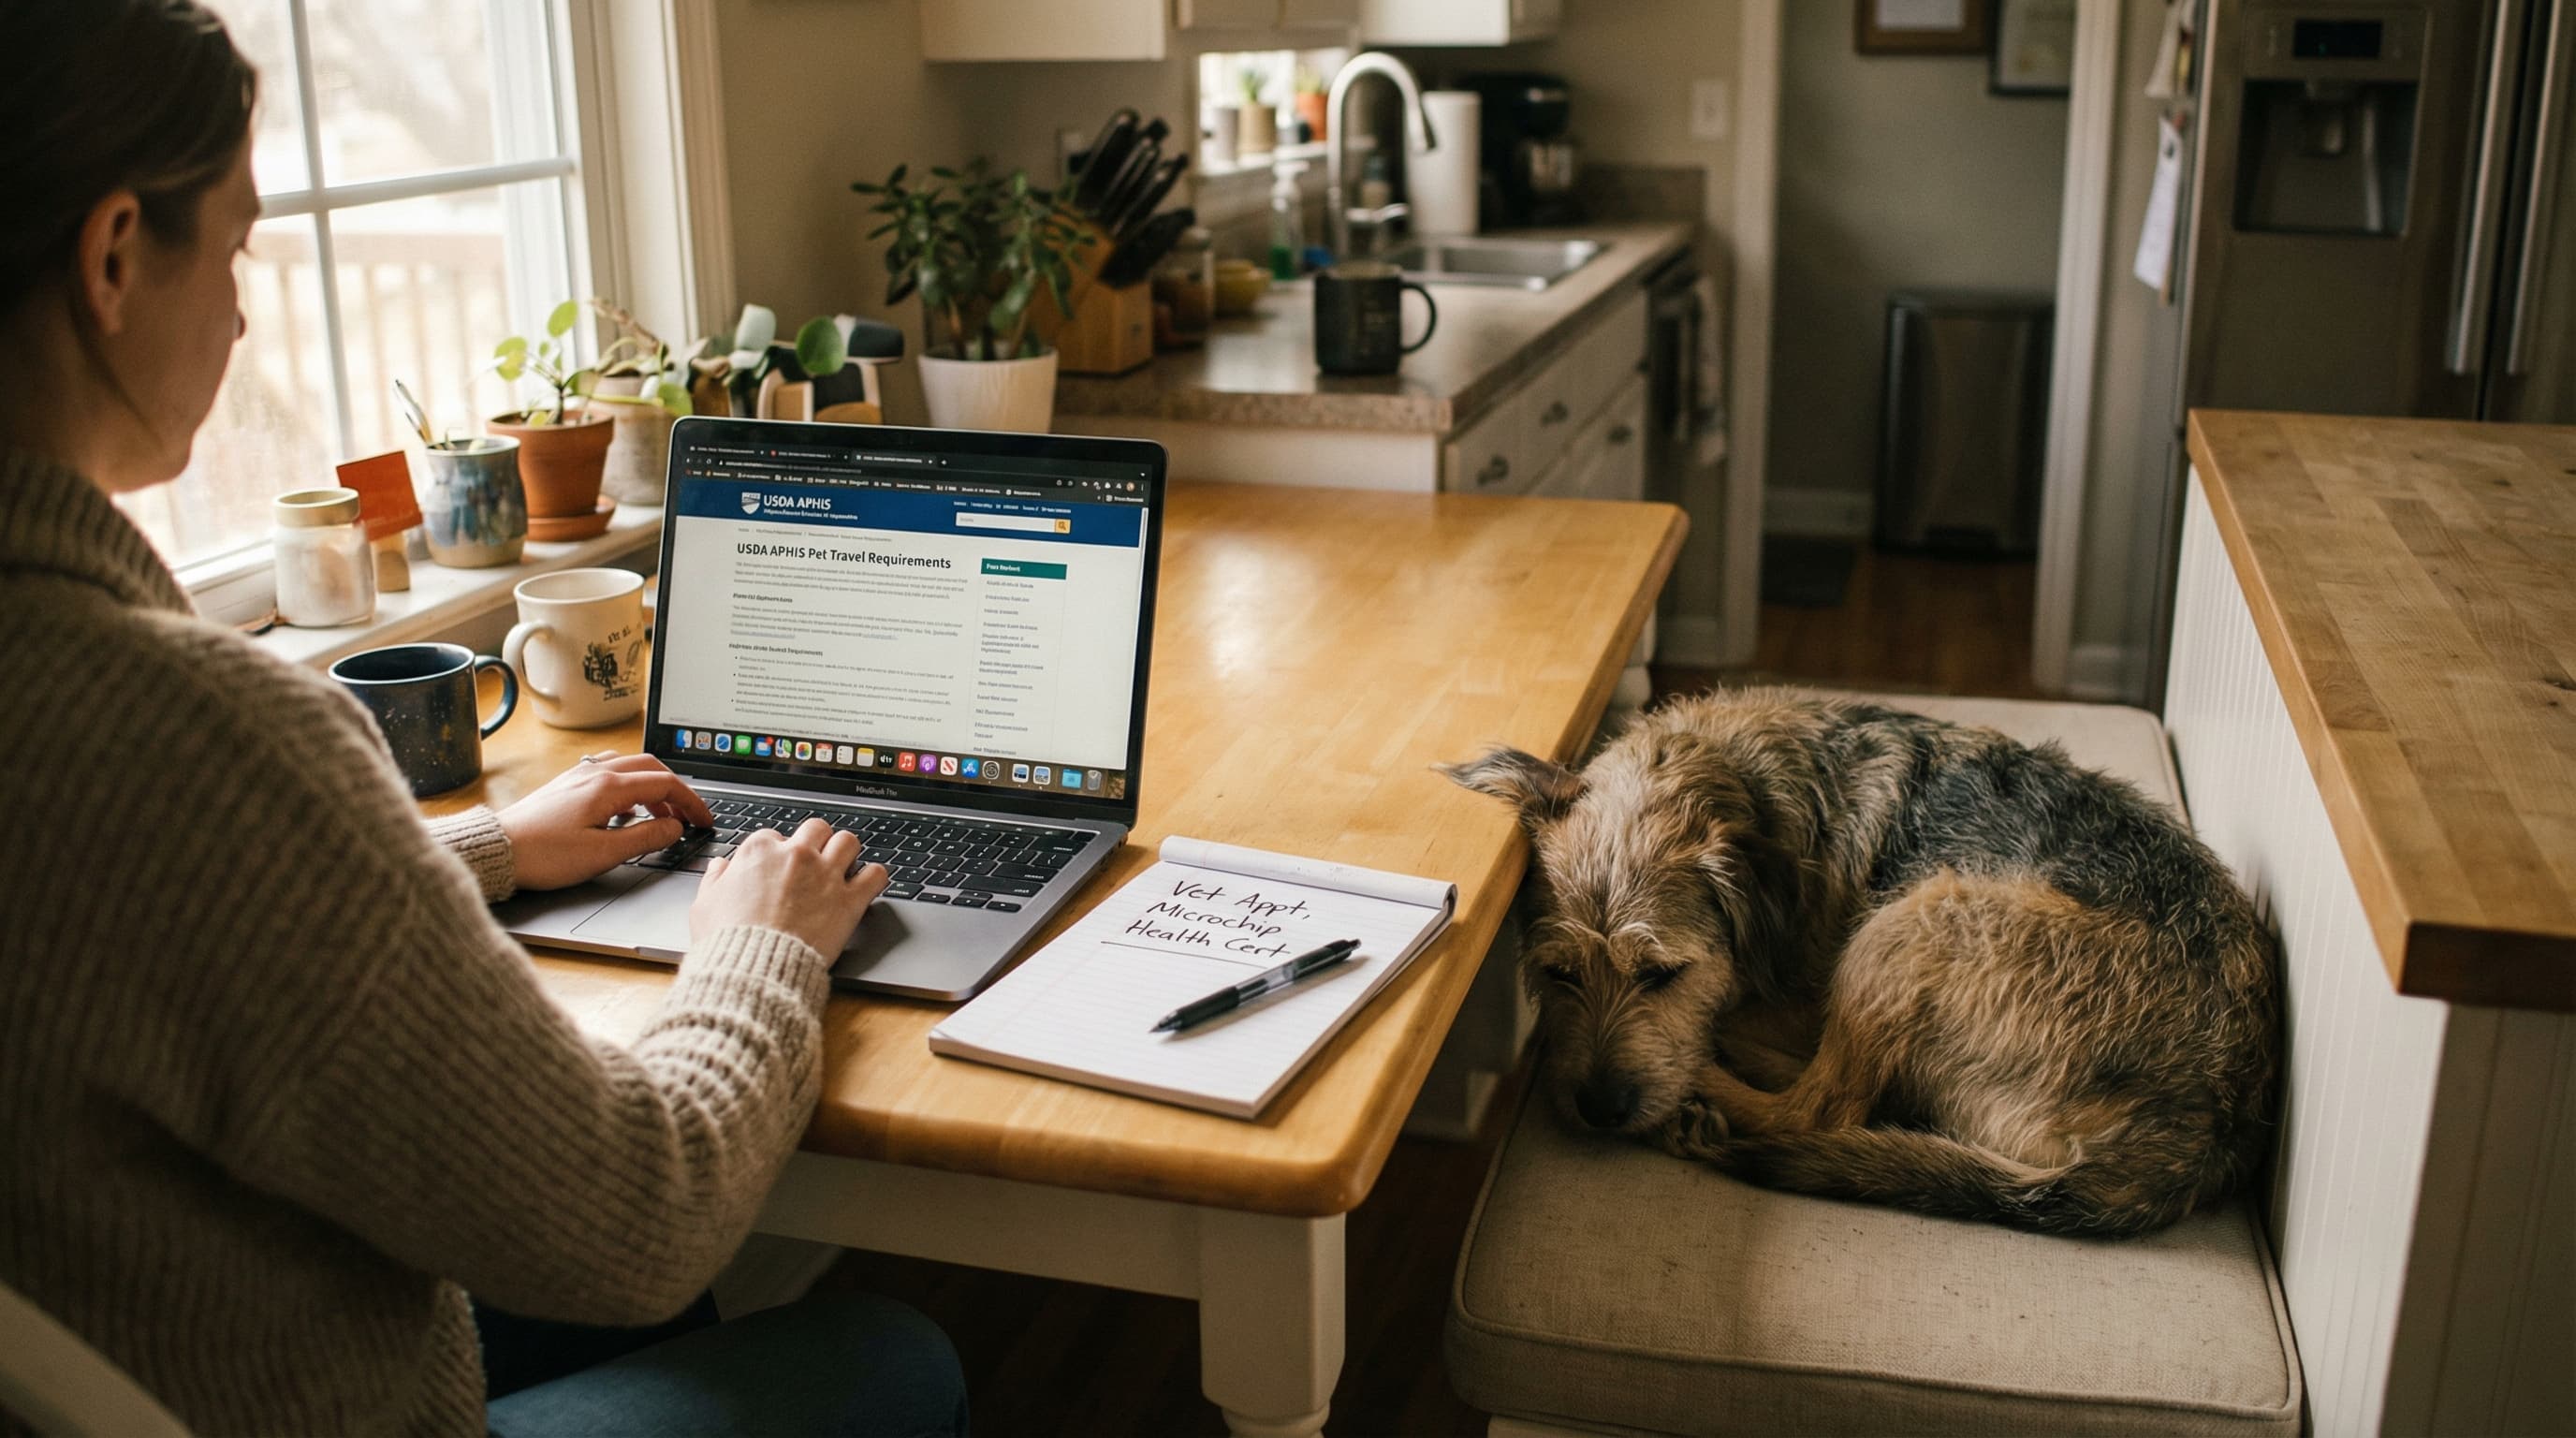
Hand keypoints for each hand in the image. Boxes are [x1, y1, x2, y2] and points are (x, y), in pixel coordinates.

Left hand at [495, 753, 716, 890]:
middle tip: (688, 816)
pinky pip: (608, 772)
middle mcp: (595, 774)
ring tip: (660, 812)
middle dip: (676, 790)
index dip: (691, 802)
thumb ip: (645, 838)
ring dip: (652, 785)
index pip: (665, 784)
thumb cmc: (544, 855)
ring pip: (629, 766)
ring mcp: (579, 776)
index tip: (704, 821)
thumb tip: (674, 827)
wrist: (498, 850)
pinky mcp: (566, 785)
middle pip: (650, 767)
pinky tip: (625, 808)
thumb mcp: (603, 854)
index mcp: (608, 787)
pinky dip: (629, 785)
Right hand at [692, 819, 886, 957]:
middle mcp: (796, 855)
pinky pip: (876, 874)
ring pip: (849, 841)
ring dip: (846, 852)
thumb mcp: (704, 906)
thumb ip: (714, 880)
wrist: (753, 970)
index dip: (777, 853)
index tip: (778, 868)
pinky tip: (867, 884)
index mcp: (760, 851)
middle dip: (816, 842)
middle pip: (816, 829)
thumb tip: (721, 867)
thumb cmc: (726, 941)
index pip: (774, 836)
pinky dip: (874, 877)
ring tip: (843, 867)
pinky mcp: (849, 901)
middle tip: (814, 861)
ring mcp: (825, 876)